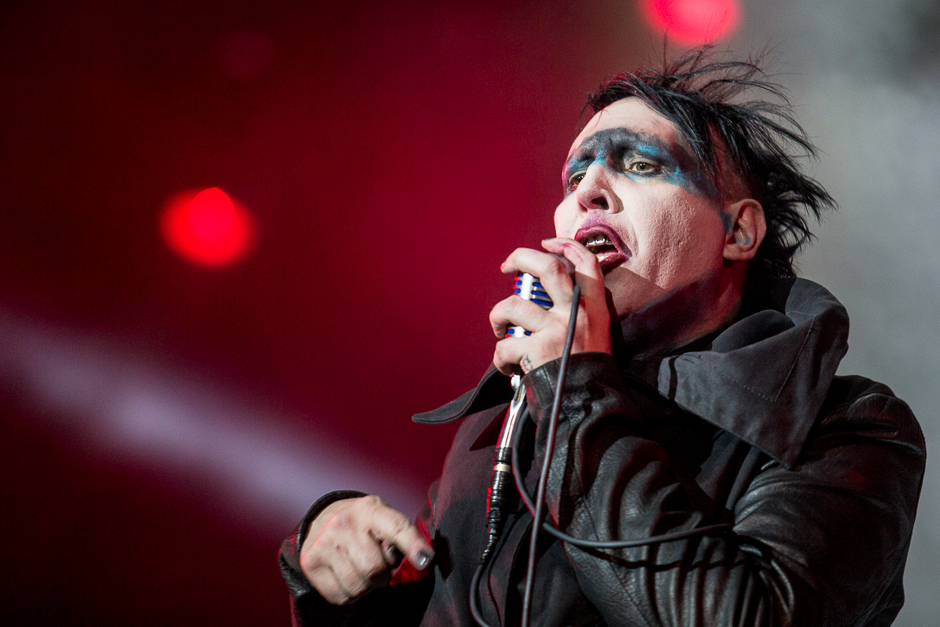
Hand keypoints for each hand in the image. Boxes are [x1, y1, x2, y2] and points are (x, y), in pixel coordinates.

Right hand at [299, 495, 433, 604]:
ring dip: (365, 586)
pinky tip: (346, 576)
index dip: (413, 545)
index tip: (426, 560)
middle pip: (375, 569)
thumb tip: (415, 560)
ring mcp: (324, 542)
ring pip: (358, 587)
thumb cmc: (364, 524)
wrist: (323, 519)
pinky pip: (340, 597)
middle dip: (382, 575)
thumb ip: (400, 537)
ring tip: (359, 568)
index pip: (396, 528)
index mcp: (371, 509)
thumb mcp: (383, 519)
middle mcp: (344, 523)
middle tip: (376, 564)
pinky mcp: (310, 562)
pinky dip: (349, 594)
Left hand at [489, 238, 611, 375]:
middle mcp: (577, 312)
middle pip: (548, 268)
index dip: (566, 245)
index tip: (548, 242)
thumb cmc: (588, 373)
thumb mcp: (596, 335)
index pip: (587, 263)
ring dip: (497, 316)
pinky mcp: (537, 350)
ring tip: (498, 330)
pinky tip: (507, 366)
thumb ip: (578, 315)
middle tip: (508, 266)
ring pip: (512, 305)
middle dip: (521, 258)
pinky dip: (499, 356)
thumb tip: (543, 299)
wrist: (590, 406)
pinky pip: (504, 345)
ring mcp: (556, 329)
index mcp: (595, 307)